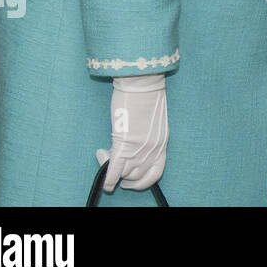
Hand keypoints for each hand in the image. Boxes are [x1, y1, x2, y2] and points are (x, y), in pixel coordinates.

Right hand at [95, 73, 167, 192]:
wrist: (143, 84)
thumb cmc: (147, 94)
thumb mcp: (153, 119)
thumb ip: (147, 134)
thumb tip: (136, 139)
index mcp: (162, 142)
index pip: (156, 172)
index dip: (143, 180)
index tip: (132, 180)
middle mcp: (153, 149)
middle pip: (138, 176)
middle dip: (125, 177)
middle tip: (114, 168)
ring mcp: (139, 149)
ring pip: (126, 174)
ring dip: (114, 172)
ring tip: (104, 154)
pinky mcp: (124, 146)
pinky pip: (115, 170)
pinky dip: (108, 179)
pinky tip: (104, 182)